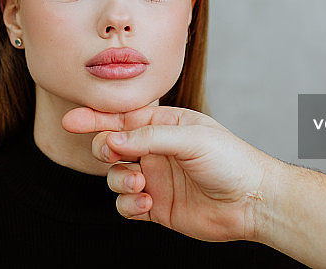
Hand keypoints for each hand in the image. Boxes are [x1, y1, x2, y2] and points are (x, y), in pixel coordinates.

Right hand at [61, 105, 280, 242]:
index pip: (122, 118)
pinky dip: (128, 204)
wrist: (253, 201)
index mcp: (164, 125)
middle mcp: (156, 150)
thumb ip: (148, 137)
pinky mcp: (157, 206)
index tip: (71, 120)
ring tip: (141, 185)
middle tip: (114, 155)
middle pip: (111, 146)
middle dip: (105, 150)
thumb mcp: (190, 138)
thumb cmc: (231, 161)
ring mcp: (155, 179)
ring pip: (115, 177)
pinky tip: (146, 203)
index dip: (95, 118)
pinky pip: (126, 205)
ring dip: (120, 181)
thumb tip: (112, 138)